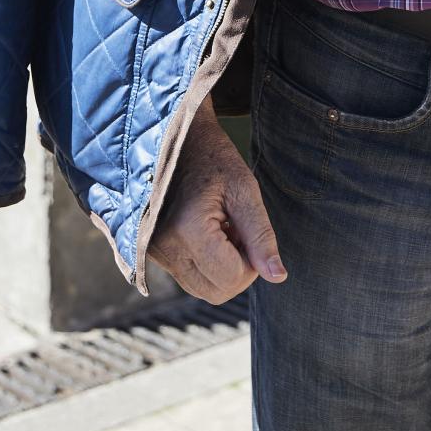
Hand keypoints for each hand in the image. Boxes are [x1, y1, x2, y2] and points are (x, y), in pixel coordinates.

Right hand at [149, 96, 286, 303]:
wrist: (177, 139)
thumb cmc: (215, 159)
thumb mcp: (245, 189)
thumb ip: (261, 236)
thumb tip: (278, 276)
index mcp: (188, 229)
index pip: (232, 278)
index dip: (253, 262)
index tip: (251, 231)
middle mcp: (165, 248)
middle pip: (217, 292)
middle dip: (239, 269)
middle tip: (240, 230)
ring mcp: (155, 253)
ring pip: (203, 289)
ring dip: (222, 269)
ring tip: (224, 229)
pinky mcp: (152, 253)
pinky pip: (189, 278)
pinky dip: (206, 265)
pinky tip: (208, 233)